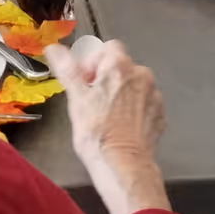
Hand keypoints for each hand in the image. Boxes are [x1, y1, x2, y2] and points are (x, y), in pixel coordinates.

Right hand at [46, 35, 169, 213]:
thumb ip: (67, 69)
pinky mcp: (160, 115)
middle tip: (92, 100)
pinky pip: (145, 104)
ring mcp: (154, 95)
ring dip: (121, 93)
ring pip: (134, 85)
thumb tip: (54, 48)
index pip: (108, 48)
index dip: (93, 62)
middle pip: (121, 66)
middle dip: (107, 78)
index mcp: (119, 66)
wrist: (123, 165)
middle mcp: (141, 75)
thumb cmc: (98, 133)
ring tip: (107, 116)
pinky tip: (121, 126)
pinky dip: (134, 110)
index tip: (85, 81)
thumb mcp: (76, 98)